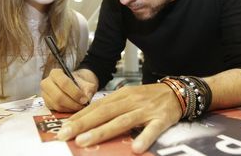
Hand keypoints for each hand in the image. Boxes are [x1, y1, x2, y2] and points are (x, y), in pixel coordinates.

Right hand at [41, 69, 96, 111]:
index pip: (64, 83)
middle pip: (58, 96)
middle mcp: (47, 83)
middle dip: (72, 103)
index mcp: (55, 73)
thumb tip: (86, 99)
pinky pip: (56, 110)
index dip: (75, 93)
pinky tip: (74, 109)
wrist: (76, 85)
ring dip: (70, 108)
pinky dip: (67, 111)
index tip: (84, 99)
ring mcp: (45, 94)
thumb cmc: (80, 82)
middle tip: (82, 105)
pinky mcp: (47, 104)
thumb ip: (88, 89)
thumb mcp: (87, 83)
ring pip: (57, 105)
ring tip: (80, 107)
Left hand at [56, 83, 181, 153]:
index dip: (79, 117)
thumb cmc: (149, 97)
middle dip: (83, 124)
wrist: (178, 91)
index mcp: (121, 95)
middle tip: (65, 135)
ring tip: (85, 142)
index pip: (97, 106)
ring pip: (122, 121)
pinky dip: (144, 138)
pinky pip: (153, 130)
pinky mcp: (161, 119)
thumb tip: (87, 121)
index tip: (62, 128)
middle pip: (104, 113)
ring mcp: (146, 110)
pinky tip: (136, 148)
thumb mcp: (129, 97)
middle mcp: (131, 101)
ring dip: (102, 132)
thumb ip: (112, 107)